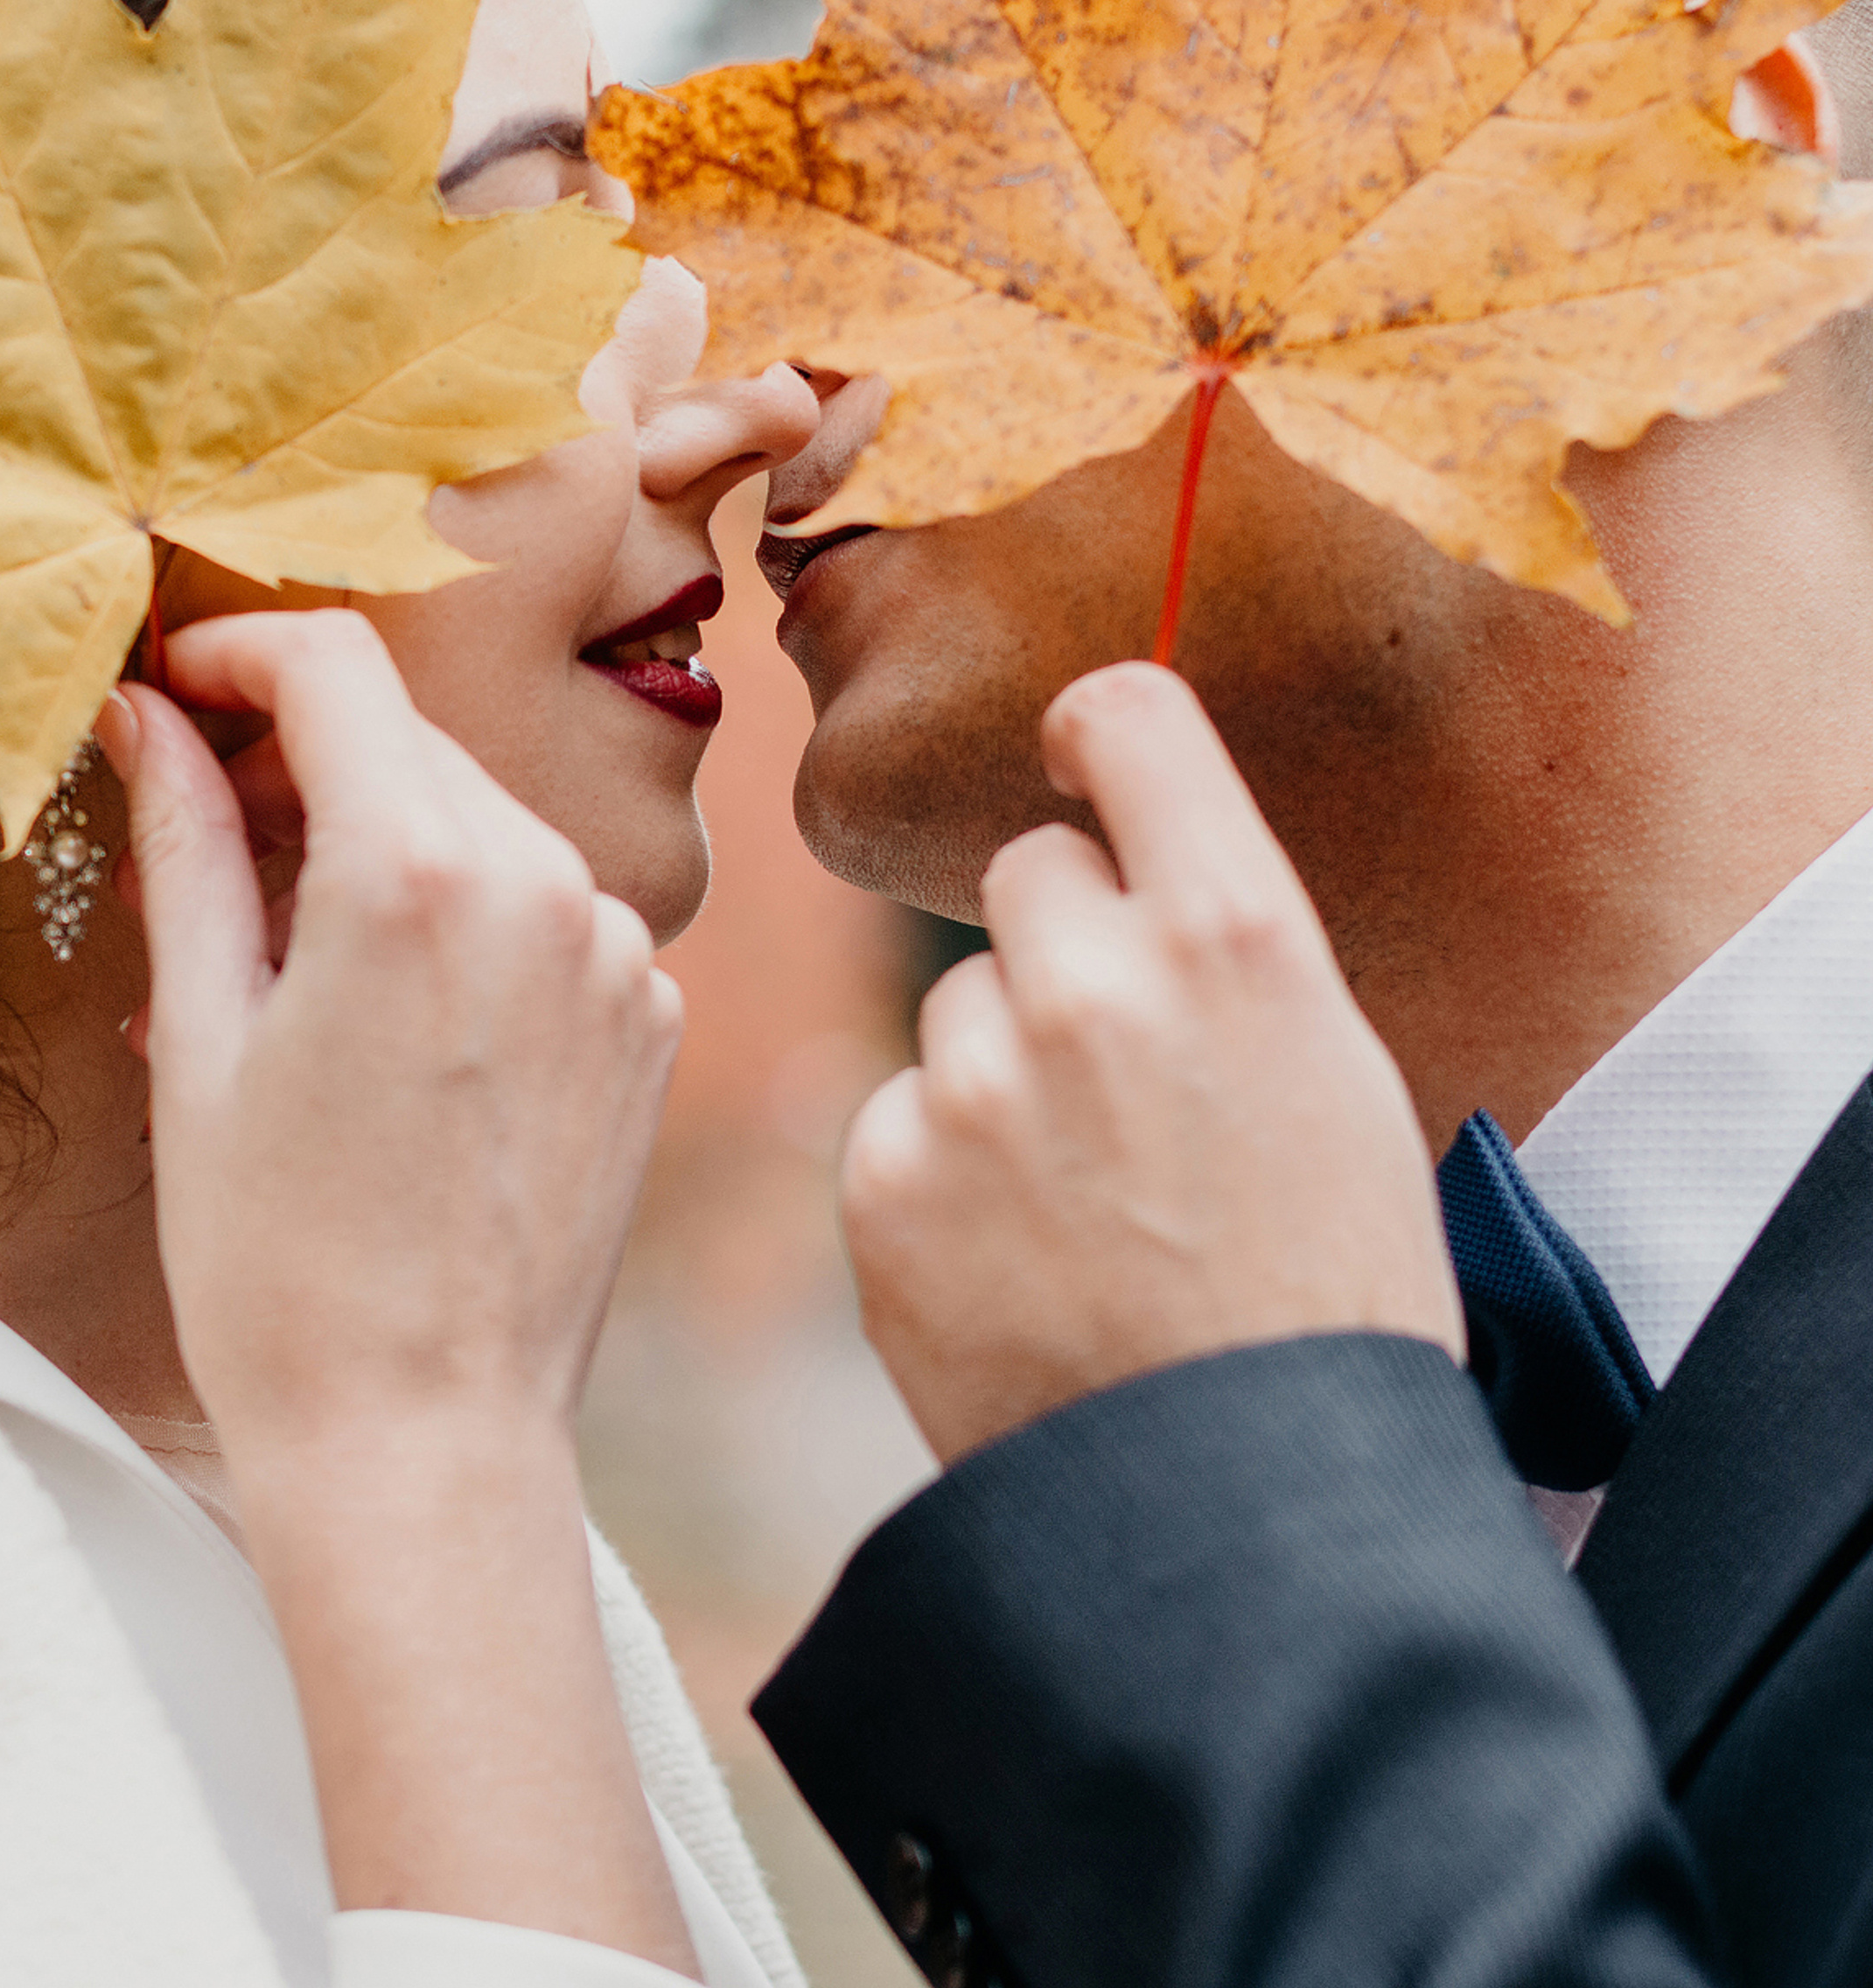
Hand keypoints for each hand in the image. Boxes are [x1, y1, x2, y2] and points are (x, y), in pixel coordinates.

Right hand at [97, 611, 693, 1964]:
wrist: (427, 1436)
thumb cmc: (281, 1267)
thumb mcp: (202, 1040)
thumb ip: (189, 849)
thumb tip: (153, 719)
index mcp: (421, 874)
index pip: (336, 667)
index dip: (243, 652)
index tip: (185, 685)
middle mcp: (549, 885)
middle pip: (410, 745)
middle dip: (307, 761)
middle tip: (210, 837)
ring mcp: (620, 953)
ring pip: (485, 827)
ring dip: (390, 849)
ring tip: (297, 967)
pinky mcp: (652, 1016)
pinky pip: (552, 913)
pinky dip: (475, 925)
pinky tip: (404, 1025)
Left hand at [842, 661, 1463, 1466]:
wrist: (1240, 1502)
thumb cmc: (1323, 1293)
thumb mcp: (1336, 1080)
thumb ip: (1225, 947)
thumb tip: (1133, 858)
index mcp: (1236, 937)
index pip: (1129, 720)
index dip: (1100, 733)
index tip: (1081, 760)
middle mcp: (1094, 983)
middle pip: (1028, 872)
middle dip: (1065, 941)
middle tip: (1120, 1069)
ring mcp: (976, 1081)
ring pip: (958, 1001)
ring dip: (1002, 1066)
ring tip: (1084, 1202)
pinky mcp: (886, 1173)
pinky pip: (900, 1111)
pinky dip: (942, 1169)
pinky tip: (1018, 1260)